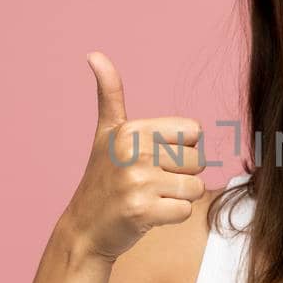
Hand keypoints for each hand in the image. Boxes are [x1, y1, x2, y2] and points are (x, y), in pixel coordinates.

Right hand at [58, 51, 207, 262]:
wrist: (84, 229)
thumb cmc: (103, 179)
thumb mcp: (106, 133)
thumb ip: (109, 93)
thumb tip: (94, 54)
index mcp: (131, 129)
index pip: (194, 131)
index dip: (181, 148)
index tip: (154, 159)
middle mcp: (133, 152)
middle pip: (198, 161)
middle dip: (181, 175)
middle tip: (149, 182)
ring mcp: (136, 182)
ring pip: (195, 187)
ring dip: (178, 198)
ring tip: (150, 198)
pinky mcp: (142, 212)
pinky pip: (186, 211)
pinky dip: (172, 217)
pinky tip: (148, 215)